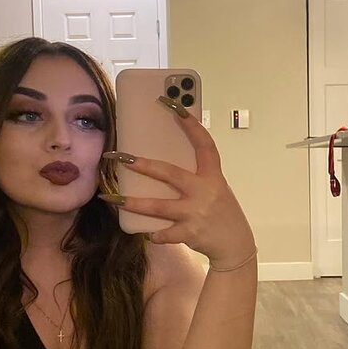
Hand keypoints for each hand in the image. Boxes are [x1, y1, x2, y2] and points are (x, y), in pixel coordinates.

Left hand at [100, 98, 254, 263]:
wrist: (235, 245)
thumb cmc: (221, 212)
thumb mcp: (215, 189)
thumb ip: (195, 177)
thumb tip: (163, 165)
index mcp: (213, 176)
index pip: (204, 144)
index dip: (190, 124)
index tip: (173, 103)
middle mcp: (204, 192)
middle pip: (170, 173)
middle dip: (143, 165)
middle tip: (121, 158)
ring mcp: (196, 213)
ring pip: (158, 206)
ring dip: (133, 202)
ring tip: (111, 198)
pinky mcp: (189, 233)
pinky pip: (163, 233)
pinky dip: (154, 233)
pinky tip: (148, 233)